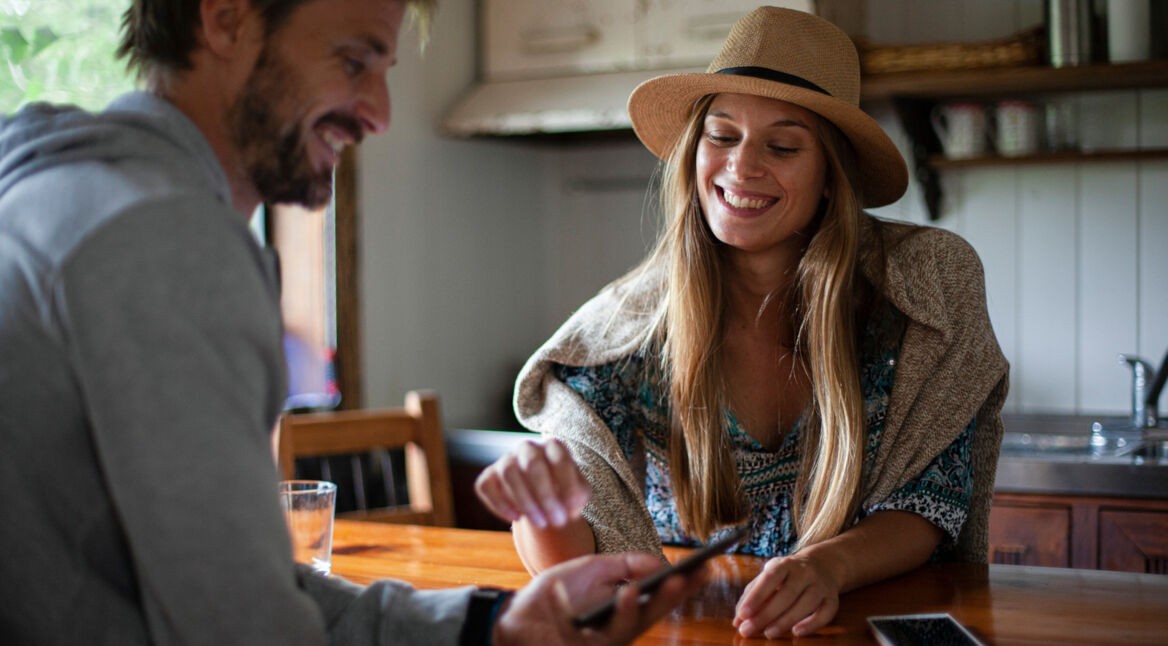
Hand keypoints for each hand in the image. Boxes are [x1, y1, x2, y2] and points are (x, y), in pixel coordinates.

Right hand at [474, 438, 589, 528]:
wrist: (542, 499)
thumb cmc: (563, 493)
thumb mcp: (578, 494)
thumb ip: (577, 497)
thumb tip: (566, 507)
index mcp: (553, 447)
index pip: (560, 459)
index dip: (567, 487)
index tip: (571, 512)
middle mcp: (528, 448)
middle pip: (532, 463)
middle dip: (545, 496)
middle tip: (556, 522)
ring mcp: (506, 460)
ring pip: (509, 473)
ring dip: (525, 502)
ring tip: (540, 523)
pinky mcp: (488, 476)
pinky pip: (487, 486)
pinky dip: (500, 504)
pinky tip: (516, 518)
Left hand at [493, 552, 704, 645]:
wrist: (515, 616)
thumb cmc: (554, 594)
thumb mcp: (591, 569)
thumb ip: (624, 565)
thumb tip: (659, 563)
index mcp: (622, 607)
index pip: (658, 596)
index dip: (682, 584)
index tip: (704, 567)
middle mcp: (620, 626)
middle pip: (656, 611)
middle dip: (678, 594)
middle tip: (698, 575)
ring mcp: (607, 640)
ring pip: (639, 623)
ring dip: (656, 601)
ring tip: (671, 579)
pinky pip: (612, 633)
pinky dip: (622, 612)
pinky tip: (627, 594)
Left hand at [732, 553, 839, 638]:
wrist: (823, 565)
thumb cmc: (788, 575)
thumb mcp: (769, 577)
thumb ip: (752, 595)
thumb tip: (738, 620)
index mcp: (785, 564)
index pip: (770, 578)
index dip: (756, 596)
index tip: (743, 614)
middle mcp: (805, 572)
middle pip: (787, 593)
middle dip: (767, 614)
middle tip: (749, 630)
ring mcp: (820, 585)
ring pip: (807, 602)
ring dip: (786, 620)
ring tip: (769, 633)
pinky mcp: (832, 598)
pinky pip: (826, 612)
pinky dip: (812, 624)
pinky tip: (797, 632)